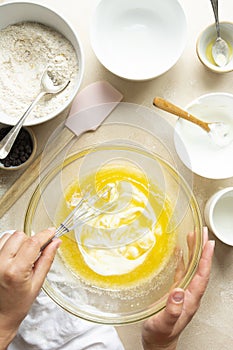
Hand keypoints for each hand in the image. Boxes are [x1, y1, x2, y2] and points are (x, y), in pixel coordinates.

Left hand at [0, 229, 60, 348]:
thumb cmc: (17, 305)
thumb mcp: (37, 283)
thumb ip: (47, 259)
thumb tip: (55, 243)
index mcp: (15, 271)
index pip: (33, 243)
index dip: (45, 235)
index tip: (52, 232)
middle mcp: (0, 264)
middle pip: (20, 235)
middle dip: (30, 241)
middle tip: (34, 253)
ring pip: (8, 236)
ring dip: (18, 242)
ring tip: (21, 257)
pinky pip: (0, 241)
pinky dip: (8, 245)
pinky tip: (12, 257)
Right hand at [142, 227, 214, 349]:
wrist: (157, 343)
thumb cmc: (161, 336)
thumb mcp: (164, 324)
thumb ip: (172, 310)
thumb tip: (179, 292)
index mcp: (190, 300)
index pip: (202, 275)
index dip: (205, 258)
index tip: (208, 243)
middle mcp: (189, 294)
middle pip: (198, 267)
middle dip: (201, 249)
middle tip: (200, 233)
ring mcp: (183, 292)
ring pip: (191, 267)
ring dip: (193, 252)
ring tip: (191, 237)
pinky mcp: (175, 292)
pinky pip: (182, 272)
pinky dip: (182, 260)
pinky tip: (180, 253)